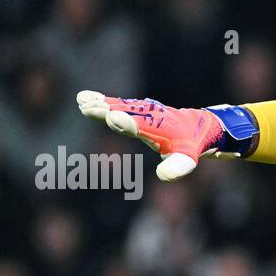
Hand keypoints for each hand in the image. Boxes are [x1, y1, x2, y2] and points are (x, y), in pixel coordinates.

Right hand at [77, 91, 236, 180]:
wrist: (193, 126)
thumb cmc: (188, 146)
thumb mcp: (187, 160)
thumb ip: (177, 167)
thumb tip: (163, 176)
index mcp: (162, 128)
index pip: (143, 125)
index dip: (128, 123)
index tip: (113, 118)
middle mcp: (150, 115)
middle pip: (127, 112)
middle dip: (109, 110)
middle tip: (89, 109)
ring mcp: (142, 109)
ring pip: (120, 105)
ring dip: (102, 103)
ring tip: (82, 102)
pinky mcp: (135, 107)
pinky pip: (118, 103)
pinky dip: (102, 100)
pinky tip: (83, 99)